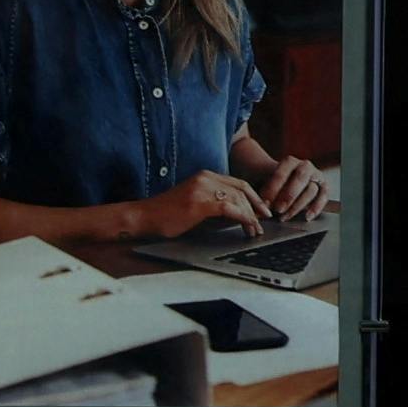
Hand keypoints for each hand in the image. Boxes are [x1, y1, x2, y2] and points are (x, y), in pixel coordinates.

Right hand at [142, 170, 271, 240]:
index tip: (262, 210)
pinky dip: (243, 218)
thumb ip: (218, 207)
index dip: (254, 197)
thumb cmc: (168, 216)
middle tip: (265, 221)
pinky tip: (247, 227)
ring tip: (255, 230)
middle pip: (242, 189)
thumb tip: (241, 216)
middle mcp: (206, 178)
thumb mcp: (198, 207)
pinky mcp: (200, 201)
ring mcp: (202, 188)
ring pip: (238, 198)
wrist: (143, 218)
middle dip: (257, 206)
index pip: (238, 183)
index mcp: (205, 176)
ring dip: (251, 216)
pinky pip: (230, 208)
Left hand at [255, 155, 338, 222]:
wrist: (284, 181)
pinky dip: (316, 208)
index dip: (272, 189)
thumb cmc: (272, 182)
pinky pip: (323, 197)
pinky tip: (307, 217)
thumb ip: (261, 194)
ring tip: (284, 217)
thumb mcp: (264, 182)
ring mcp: (316, 176)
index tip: (264, 203)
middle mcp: (305, 166)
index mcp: (289, 161)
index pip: (281, 173)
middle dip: (288, 196)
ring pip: (311, 190)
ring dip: (297, 206)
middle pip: (299, 180)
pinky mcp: (324, 187)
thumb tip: (258, 210)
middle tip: (277, 209)